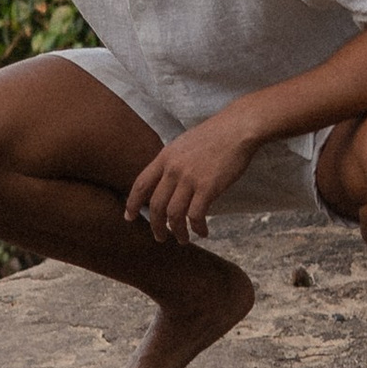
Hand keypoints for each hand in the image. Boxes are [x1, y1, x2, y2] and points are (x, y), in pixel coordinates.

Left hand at [125, 109, 259, 244]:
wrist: (237, 128)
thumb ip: (172, 162)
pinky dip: (197, 228)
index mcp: (165, 157)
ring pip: (174, 215)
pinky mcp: (207, 187)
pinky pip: (196, 215)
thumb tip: (166, 182)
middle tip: (160, 237)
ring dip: (177, 232)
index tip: (129, 217)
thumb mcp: (183, 144)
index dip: (132, 203)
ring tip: (183, 239)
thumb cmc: (214, 135)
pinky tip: (203, 231)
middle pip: (155, 205)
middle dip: (156, 226)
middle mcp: (173, 169)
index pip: (140, 184)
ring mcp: (189, 178)